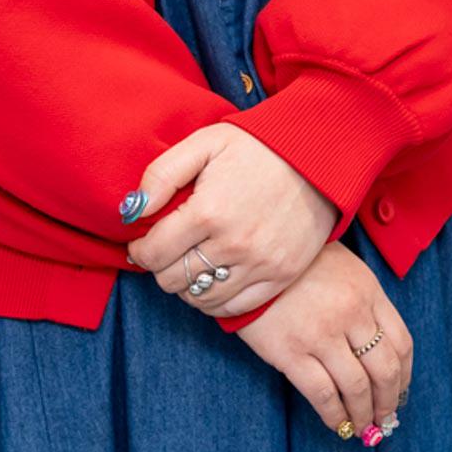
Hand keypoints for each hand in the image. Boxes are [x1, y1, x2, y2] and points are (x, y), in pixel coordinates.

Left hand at [125, 121, 336, 317]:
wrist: (320, 157)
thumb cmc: (258, 147)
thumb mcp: (205, 143)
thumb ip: (161, 174)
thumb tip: (131, 211)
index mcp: (208, 211)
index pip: (153, 254)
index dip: (140, 251)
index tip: (143, 243)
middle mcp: (233, 245)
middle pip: (171, 280)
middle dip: (160, 267)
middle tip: (167, 252)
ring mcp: (259, 265)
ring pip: (199, 298)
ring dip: (186, 285)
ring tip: (190, 264)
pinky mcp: (280, 276)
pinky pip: (233, 308)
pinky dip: (214, 300)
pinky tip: (213, 279)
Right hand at [237, 242, 413, 443]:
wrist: (253, 257)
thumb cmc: (300, 264)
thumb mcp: (345, 269)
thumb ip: (365, 303)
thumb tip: (380, 347)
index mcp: (369, 292)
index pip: (401, 343)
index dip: (405, 375)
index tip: (401, 392)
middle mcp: (351, 314)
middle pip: (384, 370)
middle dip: (388, 402)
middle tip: (385, 420)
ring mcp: (322, 335)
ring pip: (356, 387)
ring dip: (364, 414)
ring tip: (363, 429)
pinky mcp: (291, 353)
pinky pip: (322, 394)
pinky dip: (335, 416)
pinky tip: (338, 425)